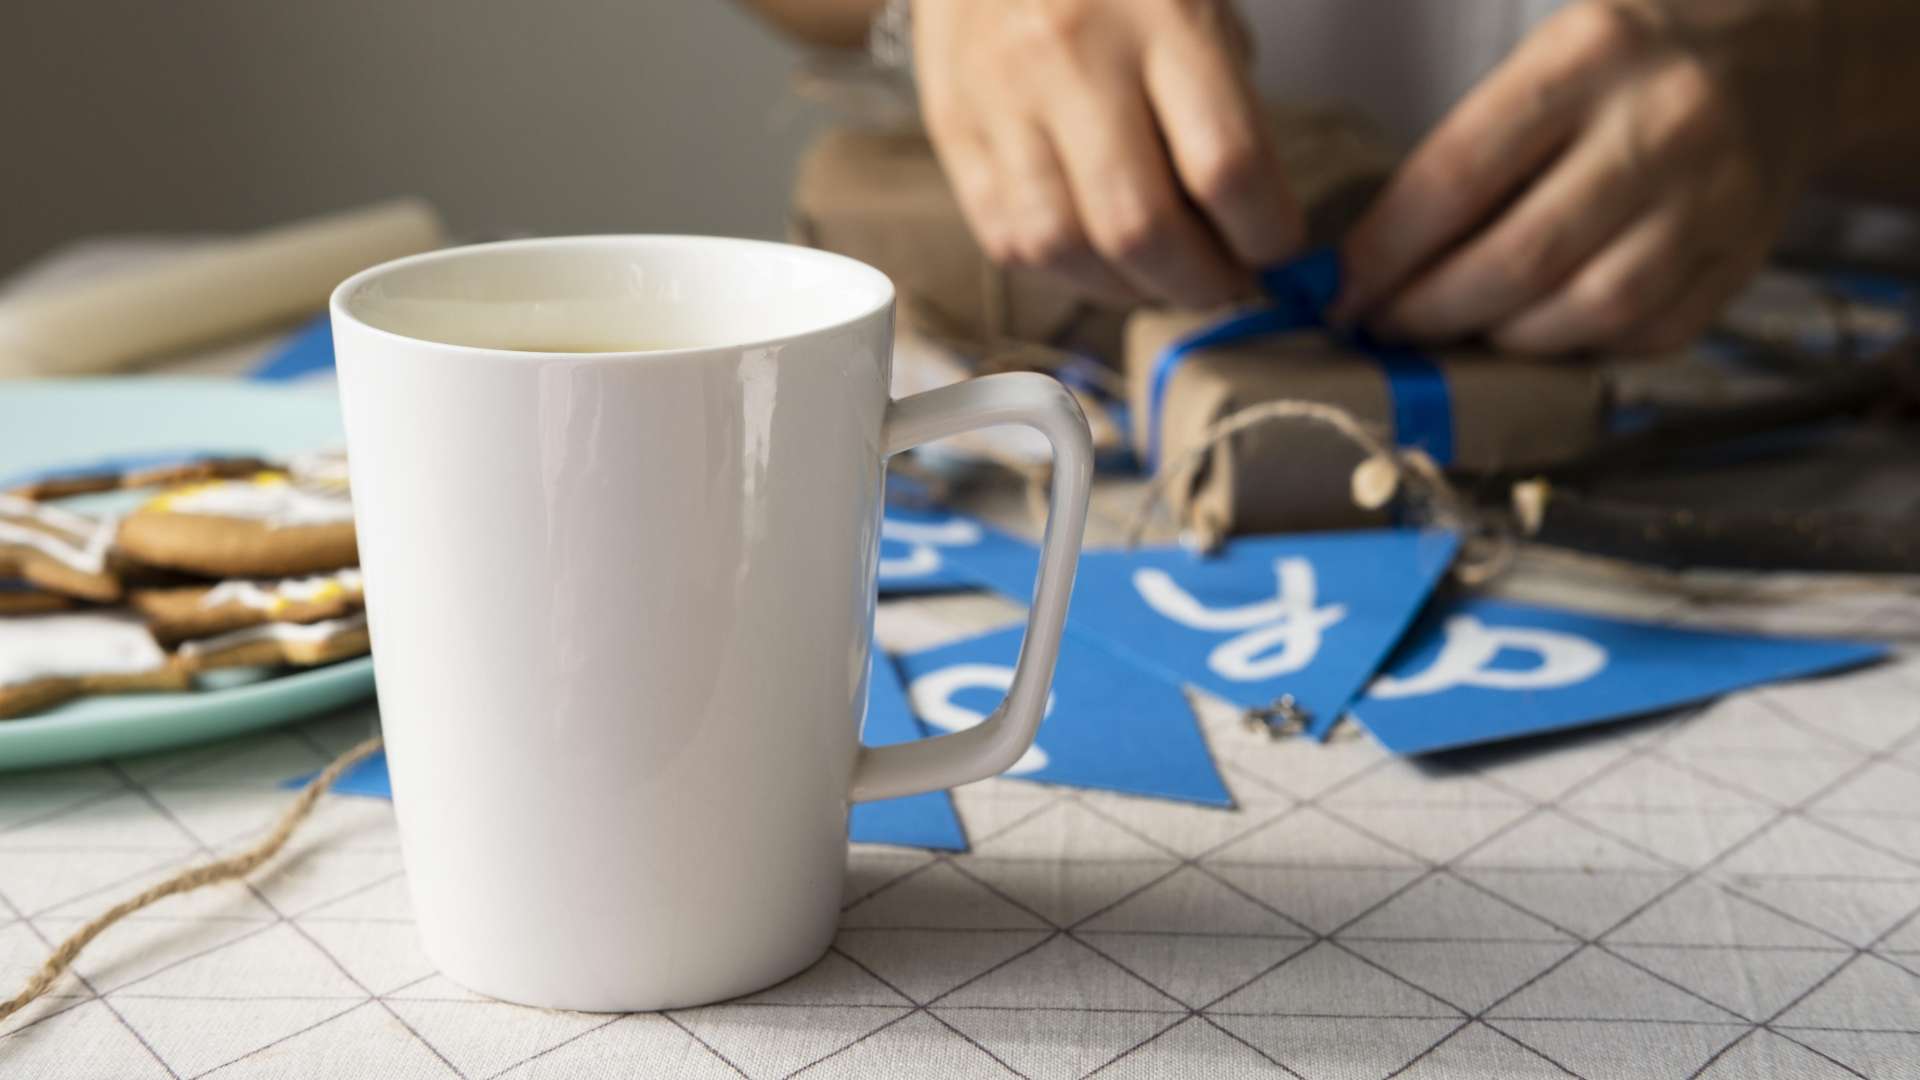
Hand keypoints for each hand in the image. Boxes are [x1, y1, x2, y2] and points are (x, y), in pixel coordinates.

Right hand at [913, 0, 1303, 307]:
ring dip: (1127, 290)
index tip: (1276, 249)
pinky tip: (1097, 255)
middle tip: (1224, 283)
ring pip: (1064, 249)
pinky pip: (1008, 238)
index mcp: (1160, 16)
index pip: (1226, 165)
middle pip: (1140, 227)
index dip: (1265, 234)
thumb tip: (1250, 227)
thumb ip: (1226, 106)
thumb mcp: (1197, 4)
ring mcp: (1002, 97)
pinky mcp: (954, 128)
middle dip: (1198, 281)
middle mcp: (1073, 58)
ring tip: (1159, 278)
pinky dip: (1063, 270)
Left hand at [1338, 0, 1827, 353]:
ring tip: (1452, 338)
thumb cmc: (1632, 57)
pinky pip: (1649, 334)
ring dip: (1502, 341)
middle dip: (1432, 310)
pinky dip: (1580, 350)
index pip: (1461, 173)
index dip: (1388, 249)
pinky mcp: (1746, 255)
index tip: (1340, 290)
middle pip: (1522, 256)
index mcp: (1590, 54)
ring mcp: (1714, 196)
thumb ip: (1473, 145)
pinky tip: (1537, 337)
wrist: (1790, 48)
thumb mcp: (1550, 54)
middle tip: (1383, 329)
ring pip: (1589, 309)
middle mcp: (1660, 125)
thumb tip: (1374, 259)